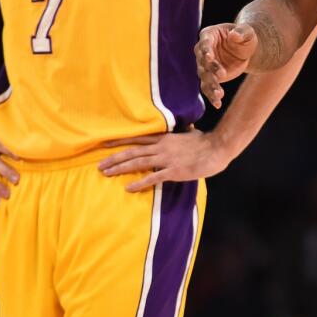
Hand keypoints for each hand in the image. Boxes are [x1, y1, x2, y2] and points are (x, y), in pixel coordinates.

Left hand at [98, 129, 231, 191]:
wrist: (217, 148)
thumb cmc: (205, 142)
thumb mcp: (190, 134)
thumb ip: (183, 133)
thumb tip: (186, 128)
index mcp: (164, 139)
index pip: (137, 140)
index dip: (119, 142)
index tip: (104, 144)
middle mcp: (161, 147)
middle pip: (133, 152)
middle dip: (114, 158)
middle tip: (99, 166)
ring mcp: (166, 159)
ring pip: (138, 163)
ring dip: (121, 168)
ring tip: (106, 173)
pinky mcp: (173, 171)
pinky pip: (153, 178)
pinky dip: (140, 183)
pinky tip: (128, 188)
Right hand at [193, 22, 256, 106]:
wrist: (245, 50)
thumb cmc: (244, 37)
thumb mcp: (247, 32)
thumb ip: (241, 32)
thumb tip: (234, 35)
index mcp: (208, 35)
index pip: (204, 43)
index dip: (206, 50)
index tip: (209, 58)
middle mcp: (202, 51)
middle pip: (202, 61)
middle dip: (211, 68)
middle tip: (222, 75)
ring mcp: (205, 65)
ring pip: (204, 76)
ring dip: (211, 85)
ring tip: (219, 94)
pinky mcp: (210, 77)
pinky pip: (207, 88)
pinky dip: (211, 96)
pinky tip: (217, 104)